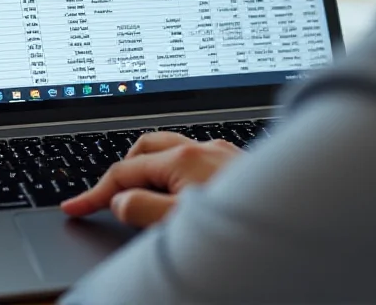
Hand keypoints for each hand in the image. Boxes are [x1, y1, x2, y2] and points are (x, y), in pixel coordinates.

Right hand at [61, 132, 241, 227]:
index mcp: (182, 160)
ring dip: (149, 168)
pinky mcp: (236, 163)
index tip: (74, 206)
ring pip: (170, 149)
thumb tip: (120, 201)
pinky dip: (175, 170)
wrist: (302, 220)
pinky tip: (183, 192)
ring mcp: (221, 153)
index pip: (124, 172)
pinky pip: (194, 157)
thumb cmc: (247, 227)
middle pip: (144, 148)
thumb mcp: (181, 225)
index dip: (94, 192)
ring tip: (142, 194)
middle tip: (108, 197)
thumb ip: (144, 210)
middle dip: (121, 170)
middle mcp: (202, 148)